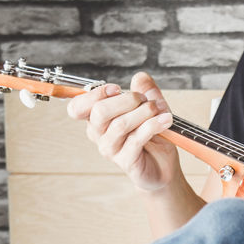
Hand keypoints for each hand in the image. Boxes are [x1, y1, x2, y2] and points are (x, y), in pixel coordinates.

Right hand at [66, 71, 178, 192]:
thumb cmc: (153, 137)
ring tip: (159, 109)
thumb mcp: (151, 108)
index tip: (116, 88)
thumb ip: (146, 91)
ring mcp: (110, 149)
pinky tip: (165, 120)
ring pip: (120, 124)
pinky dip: (153, 125)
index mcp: (97, 119)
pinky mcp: (125, 161)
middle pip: (99, 111)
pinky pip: (136, 139)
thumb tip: (140, 77)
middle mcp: (99, 134)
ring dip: (144, 112)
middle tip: (145, 100)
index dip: (95, 94)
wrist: (163, 166)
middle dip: (127, 99)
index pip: (77, 107)